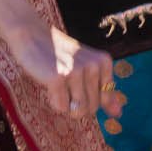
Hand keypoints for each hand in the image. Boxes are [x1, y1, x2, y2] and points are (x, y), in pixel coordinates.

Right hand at [0, 0, 121, 119]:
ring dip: (65, 105)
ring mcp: (76, 71)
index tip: (76, 82)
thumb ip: (104, 91)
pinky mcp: (58, 78)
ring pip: (78, 111)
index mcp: (104, 62)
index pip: (104, 100)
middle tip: (65, 84)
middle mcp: (94, 66)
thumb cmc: (60, 56)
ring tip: (59, 85)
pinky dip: (53, 101)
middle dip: (76, 104)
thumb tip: (119, 115)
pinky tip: (49, 84)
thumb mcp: (87, 68)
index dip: (88, 98)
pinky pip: (61, 107)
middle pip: (91, 109)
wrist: (32, 36)